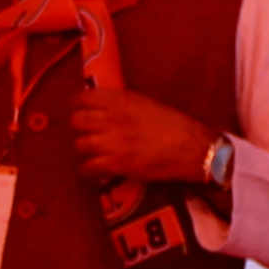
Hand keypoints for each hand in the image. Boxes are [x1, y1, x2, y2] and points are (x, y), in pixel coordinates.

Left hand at [69, 87, 216, 188]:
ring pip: (80, 145)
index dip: (77, 104)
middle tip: (85, 133)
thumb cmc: (175, 125)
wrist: (193, 148)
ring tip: (91, 153)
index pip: (83, 98)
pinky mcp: (117, 164)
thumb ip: (123, 104)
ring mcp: (113, 142)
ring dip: (83, 149)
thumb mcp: (147, 104)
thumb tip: (104, 106)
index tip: (78, 109)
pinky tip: (93, 171)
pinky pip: (88, 168)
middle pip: (76, 121)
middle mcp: (113, 118)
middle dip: (78, 128)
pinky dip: (87, 170)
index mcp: (121, 100)